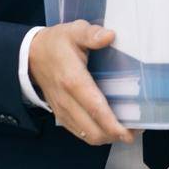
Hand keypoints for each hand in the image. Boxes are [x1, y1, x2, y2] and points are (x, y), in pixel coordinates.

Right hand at [28, 20, 134, 146]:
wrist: (31, 55)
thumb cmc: (56, 43)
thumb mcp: (74, 31)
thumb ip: (91, 34)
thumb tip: (110, 36)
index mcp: (73, 81)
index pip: (95, 109)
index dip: (113, 124)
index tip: (131, 131)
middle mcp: (67, 101)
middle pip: (93, 130)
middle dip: (116, 135)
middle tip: (137, 129)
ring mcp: (63, 111)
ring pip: (87, 135)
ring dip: (108, 137)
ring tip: (128, 130)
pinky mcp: (61, 115)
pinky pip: (80, 133)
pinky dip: (97, 135)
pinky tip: (111, 128)